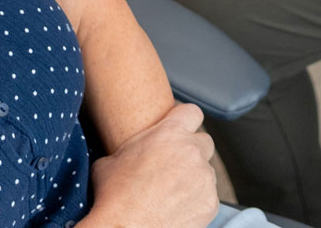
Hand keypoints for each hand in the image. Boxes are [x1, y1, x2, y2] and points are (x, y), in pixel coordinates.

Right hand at [84, 102, 218, 227]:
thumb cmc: (115, 198)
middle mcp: (192, 152)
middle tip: (174, 167)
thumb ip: (129, 149)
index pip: (192, 112)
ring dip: (194, 178)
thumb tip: (125, 151)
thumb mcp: (109, 162)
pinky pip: (208, 196)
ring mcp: (204, 178)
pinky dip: (197, 201)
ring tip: (172, 193)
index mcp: (169, 134)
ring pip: (206, 171)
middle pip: (204, 142)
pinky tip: (177, 209)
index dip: (186, 121)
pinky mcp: (210, 203)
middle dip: (192, 152)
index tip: (180, 130)